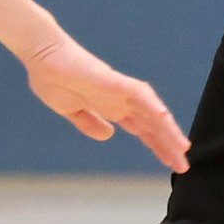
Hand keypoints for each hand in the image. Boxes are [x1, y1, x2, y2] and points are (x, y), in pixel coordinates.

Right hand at [21, 31, 188, 172]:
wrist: (40, 58)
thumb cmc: (51, 79)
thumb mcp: (70, 110)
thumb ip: (89, 123)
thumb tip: (108, 136)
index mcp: (111, 107)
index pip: (142, 129)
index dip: (157, 145)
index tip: (170, 162)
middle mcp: (120, 100)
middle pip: (151, 125)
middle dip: (167, 145)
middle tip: (183, 166)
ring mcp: (119, 90)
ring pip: (150, 111)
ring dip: (166, 129)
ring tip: (181, 148)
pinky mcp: (113, 81)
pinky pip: (137, 93)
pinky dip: (151, 105)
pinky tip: (163, 118)